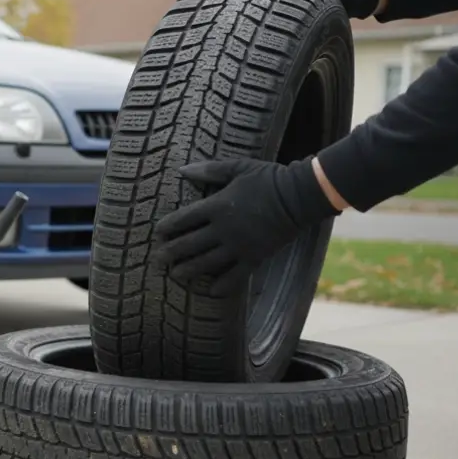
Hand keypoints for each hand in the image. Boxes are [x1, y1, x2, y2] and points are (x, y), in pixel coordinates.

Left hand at [155, 157, 337, 295]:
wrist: (301, 196)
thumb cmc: (268, 178)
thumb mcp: (238, 168)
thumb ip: (209, 170)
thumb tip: (181, 170)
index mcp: (217, 206)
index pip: (183, 219)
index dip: (167, 227)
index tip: (158, 233)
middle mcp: (223, 229)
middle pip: (189, 245)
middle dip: (170, 253)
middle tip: (157, 260)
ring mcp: (239, 246)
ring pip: (206, 263)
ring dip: (188, 271)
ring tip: (176, 276)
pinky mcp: (255, 258)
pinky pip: (235, 277)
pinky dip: (222, 285)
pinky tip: (211, 291)